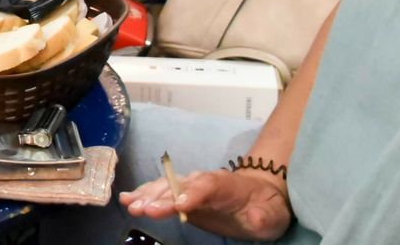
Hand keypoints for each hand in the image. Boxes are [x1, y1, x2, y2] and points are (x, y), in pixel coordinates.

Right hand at [120, 169, 291, 240]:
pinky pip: (160, 191)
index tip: (179, 205)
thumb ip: (264, 216)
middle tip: (145, 209)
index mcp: (228, 185)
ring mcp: (190, 186)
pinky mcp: (180, 194)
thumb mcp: (273, 214)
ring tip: (130, 204)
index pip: (209, 185)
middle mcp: (204, 181)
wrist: (259, 194)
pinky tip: (126, 199)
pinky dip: (143, 194)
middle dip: (163, 196)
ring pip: (166, 186)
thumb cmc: (265, 206)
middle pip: (181, 186)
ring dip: (148, 195)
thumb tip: (255, 217)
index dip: (193, 193)